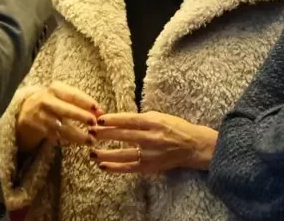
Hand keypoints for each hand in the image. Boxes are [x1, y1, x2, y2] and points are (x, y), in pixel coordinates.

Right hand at [16, 82, 102, 152]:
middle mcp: (47, 101)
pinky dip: (70, 140)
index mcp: (55, 89)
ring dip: (78, 134)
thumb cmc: (54, 101)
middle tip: (94, 123)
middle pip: (66, 109)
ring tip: (91, 140)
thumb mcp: (65, 97)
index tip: (98, 108)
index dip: (86, 101)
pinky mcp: (40, 129)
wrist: (27, 110)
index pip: (72, 94)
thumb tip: (102, 112)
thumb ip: (83, 103)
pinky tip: (80, 142)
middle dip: (81, 116)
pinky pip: (57, 135)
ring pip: (62, 126)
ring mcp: (42, 116)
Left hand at [90, 111, 217, 173]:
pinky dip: (115, 168)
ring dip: (106, 154)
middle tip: (90, 133)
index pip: (130, 120)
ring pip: (124, 154)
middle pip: (124, 136)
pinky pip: (129, 168)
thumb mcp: (158, 116)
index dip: (114, 120)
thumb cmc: (174, 127)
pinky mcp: (150, 166)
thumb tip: (114, 119)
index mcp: (154, 122)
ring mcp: (151, 154)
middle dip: (105, 135)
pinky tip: (103, 166)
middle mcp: (152, 138)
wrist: (193, 146)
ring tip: (92, 152)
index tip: (99, 120)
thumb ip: (138, 119)